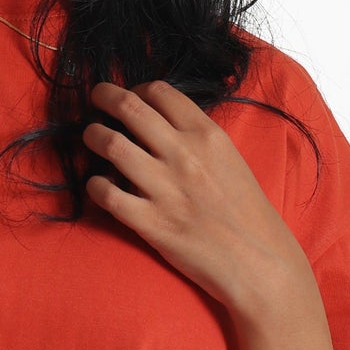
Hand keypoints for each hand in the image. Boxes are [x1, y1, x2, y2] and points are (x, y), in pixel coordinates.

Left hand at [82, 79, 311, 317]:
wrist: (258, 261)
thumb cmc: (245, 212)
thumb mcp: (229, 159)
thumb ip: (197, 138)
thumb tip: (160, 123)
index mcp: (207, 136)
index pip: (160, 92)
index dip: (137, 88)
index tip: (130, 96)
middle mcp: (184, 155)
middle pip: (129, 108)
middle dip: (104, 96)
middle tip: (96, 98)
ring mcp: (165, 188)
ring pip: (111, 145)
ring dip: (93, 136)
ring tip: (91, 138)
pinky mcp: (151, 223)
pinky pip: (106, 194)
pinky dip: (95, 185)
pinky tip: (97, 185)